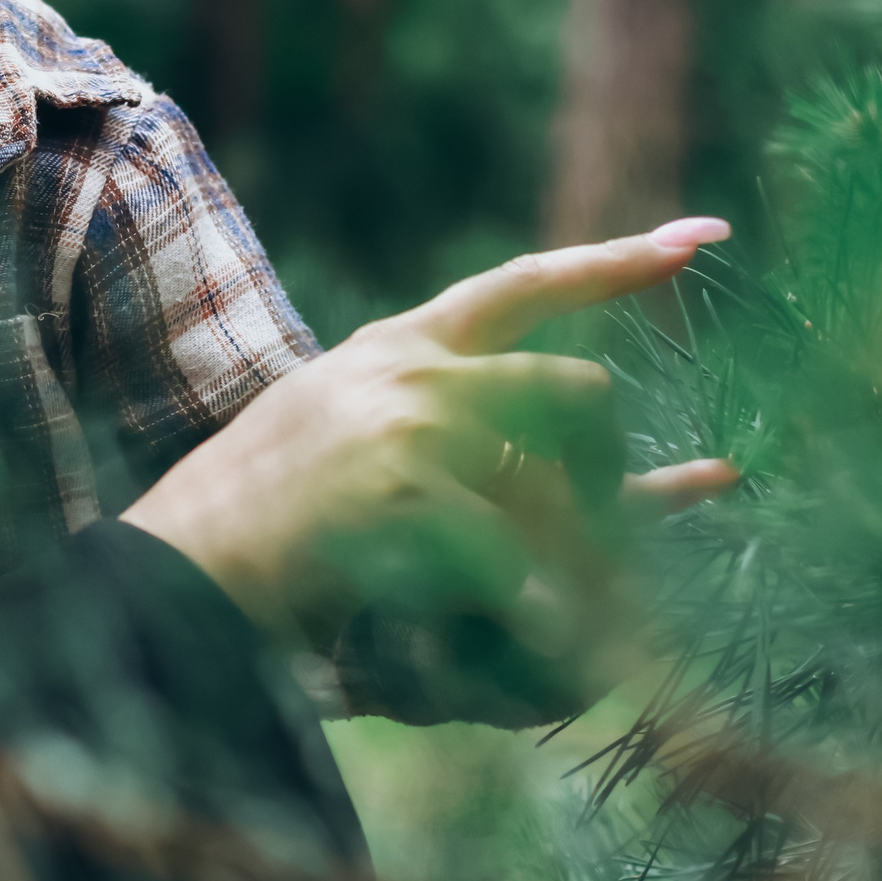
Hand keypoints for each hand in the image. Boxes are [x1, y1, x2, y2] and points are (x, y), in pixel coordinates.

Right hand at [121, 219, 733, 653]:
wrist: (178, 569)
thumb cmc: (260, 526)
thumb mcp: (345, 438)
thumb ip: (437, 421)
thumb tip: (542, 442)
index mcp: (392, 349)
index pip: (522, 285)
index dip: (616, 261)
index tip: (703, 236)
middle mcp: (409, 368)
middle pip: (577, 388)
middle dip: (613, 464)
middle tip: (603, 530)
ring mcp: (410, 423)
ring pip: (565, 476)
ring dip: (582, 552)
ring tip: (571, 612)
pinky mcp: (407, 490)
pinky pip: (523, 562)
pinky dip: (541, 616)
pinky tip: (542, 644)